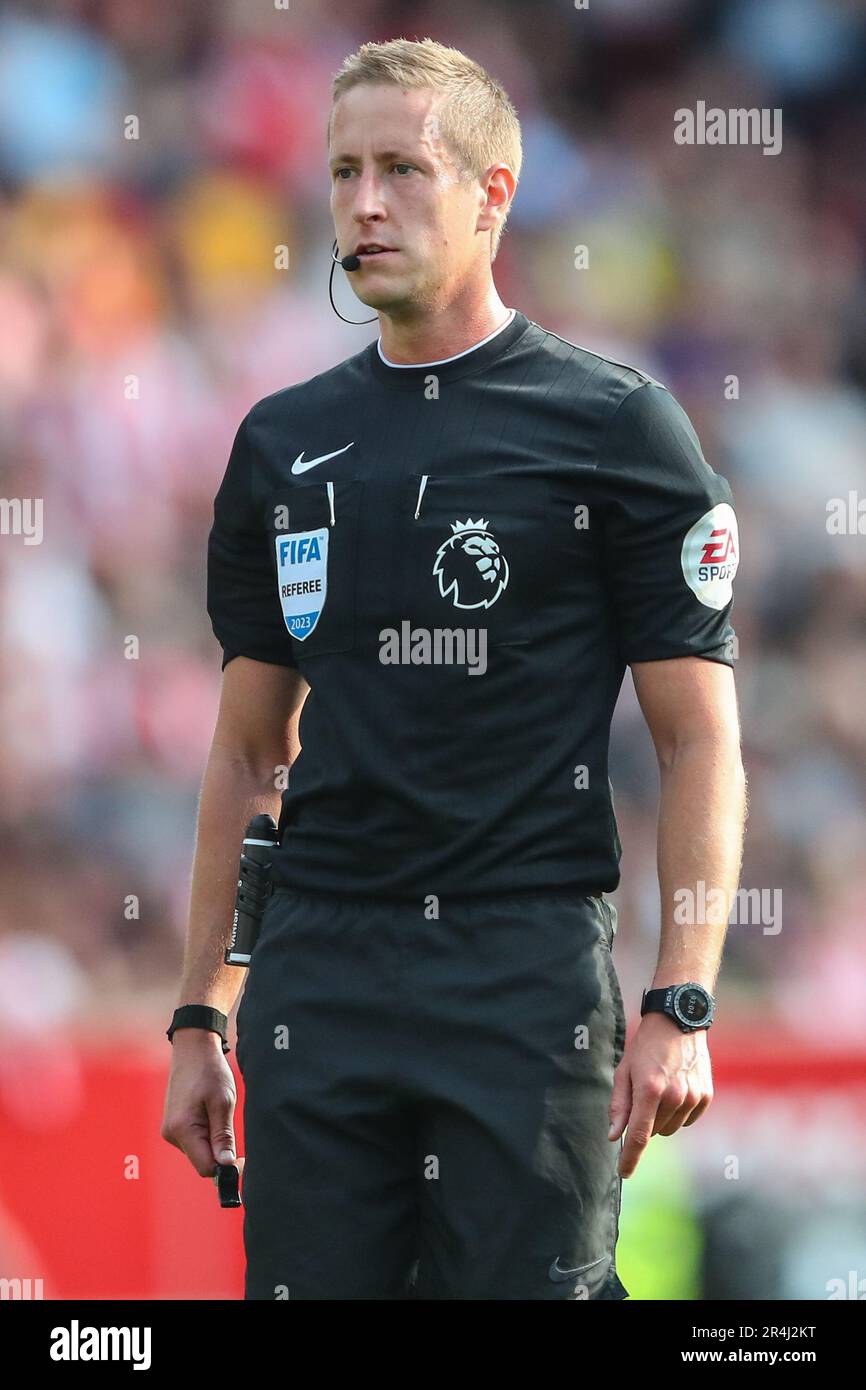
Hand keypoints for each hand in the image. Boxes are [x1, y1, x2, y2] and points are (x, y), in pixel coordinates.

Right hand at [161, 1029, 241, 1178]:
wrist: (192, 1048)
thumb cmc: (209, 1071)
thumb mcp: (223, 1102)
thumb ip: (223, 1136)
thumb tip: (226, 1167)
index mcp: (182, 1130)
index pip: (205, 1168)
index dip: (226, 1168)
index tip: (243, 1157)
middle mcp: (171, 1134)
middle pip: (202, 1161)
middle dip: (220, 1153)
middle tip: (232, 1126)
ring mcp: (170, 1130)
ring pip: (198, 1151)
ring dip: (213, 1141)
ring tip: (219, 1112)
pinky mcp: (173, 1125)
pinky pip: (194, 1140)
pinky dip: (206, 1134)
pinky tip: (210, 1112)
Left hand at [607, 1012, 712, 1177]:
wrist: (679, 1022)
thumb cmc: (646, 1046)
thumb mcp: (625, 1071)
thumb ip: (619, 1105)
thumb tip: (614, 1136)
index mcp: (649, 1090)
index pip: (638, 1136)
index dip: (630, 1158)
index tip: (624, 1173)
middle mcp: (674, 1096)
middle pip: (653, 1132)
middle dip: (645, 1122)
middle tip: (644, 1095)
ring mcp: (693, 1097)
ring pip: (670, 1128)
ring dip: (662, 1117)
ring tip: (661, 1088)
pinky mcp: (706, 1096)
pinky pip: (688, 1121)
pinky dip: (679, 1113)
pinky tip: (677, 1089)